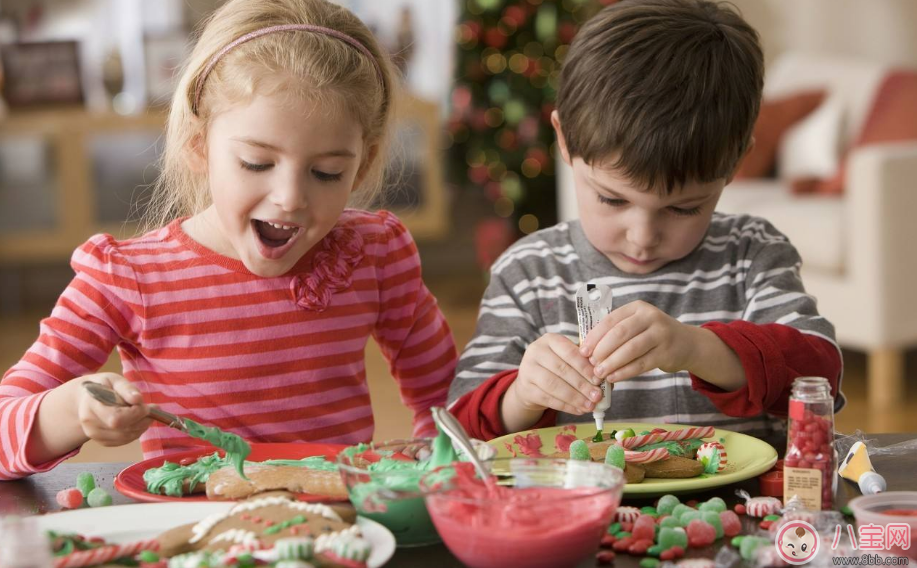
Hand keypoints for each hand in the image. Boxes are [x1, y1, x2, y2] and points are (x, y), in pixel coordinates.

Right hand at [77, 373, 151, 446]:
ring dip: (142, 426)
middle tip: (151, 409)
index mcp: (91, 406)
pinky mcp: (102, 441)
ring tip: (145, 413)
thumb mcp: (115, 380)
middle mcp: (90, 424)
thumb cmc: (104, 386)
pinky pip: (124, 440)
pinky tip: (138, 421)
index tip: (146, 405)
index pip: (116, 418)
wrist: (88, 398)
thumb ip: (126, 389)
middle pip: (123, 430)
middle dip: (142, 420)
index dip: (136, 414)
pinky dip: (136, 432)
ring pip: (126, 437)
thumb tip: (137, 399)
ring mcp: (95, 435)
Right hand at [511, 333, 602, 415]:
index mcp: (550, 340)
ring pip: (554, 385)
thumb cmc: (556, 368)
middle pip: (561, 369)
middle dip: (582, 384)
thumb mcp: (568, 359)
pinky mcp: (526, 388)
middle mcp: (536, 351)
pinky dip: (566, 406)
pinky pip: (548, 398)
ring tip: (590, 406)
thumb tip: (607, 380)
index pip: (569, 352)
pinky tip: (579, 410)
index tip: (599, 379)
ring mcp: (528, 370)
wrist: (531, 381)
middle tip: (597, 396)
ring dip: (575, 397)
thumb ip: (585, 365)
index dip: (585, 366)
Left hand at [579, 300, 694, 382]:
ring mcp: (661, 334)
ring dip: (612, 362)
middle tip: (590, 363)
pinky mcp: (667, 352)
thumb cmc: (652, 336)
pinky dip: (625, 372)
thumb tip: (587, 349)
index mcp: (637, 307)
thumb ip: (615, 332)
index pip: (611, 320)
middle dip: (602, 350)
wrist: (687, 344)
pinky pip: (641, 363)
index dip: (594, 336)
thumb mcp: (637, 325)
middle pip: (620, 333)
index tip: (583, 350)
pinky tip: (614, 377)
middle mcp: (650, 317)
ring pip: (630, 349)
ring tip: (599, 372)